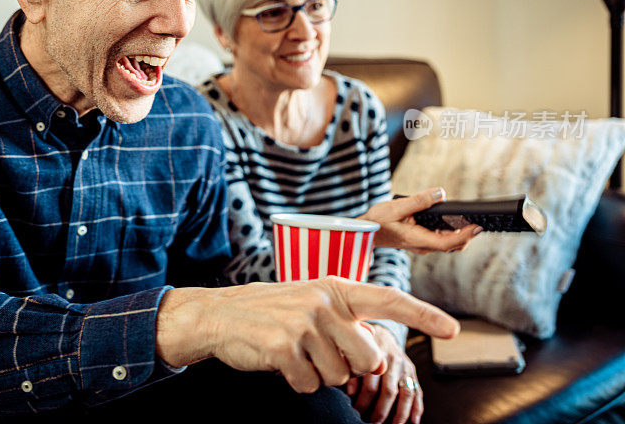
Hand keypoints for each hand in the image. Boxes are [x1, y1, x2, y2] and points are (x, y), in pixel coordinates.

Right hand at [156, 276, 458, 393]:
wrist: (221, 315)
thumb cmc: (272, 311)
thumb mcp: (312, 302)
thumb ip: (346, 321)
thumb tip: (378, 359)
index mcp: (334, 287)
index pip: (388, 299)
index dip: (423, 315)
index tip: (453, 329)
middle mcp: (323, 302)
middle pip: (368, 358)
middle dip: (350, 366)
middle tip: (320, 351)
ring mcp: (304, 324)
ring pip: (339, 377)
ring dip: (318, 373)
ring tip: (295, 351)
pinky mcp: (284, 347)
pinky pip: (310, 385)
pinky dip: (297, 382)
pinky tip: (280, 361)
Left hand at [346, 325, 422, 423]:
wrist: (382, 332)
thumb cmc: (364, 346)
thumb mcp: (355, 352)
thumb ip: (353, 371)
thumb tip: (350, 394)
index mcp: (375, 357)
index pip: (370, 386)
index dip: (363, 402)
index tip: (356, 412)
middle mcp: (392, 362)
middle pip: (389, 392)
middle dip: (380, 411)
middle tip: (372, 423)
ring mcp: (405, 367)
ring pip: (406, 393)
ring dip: (400, 414)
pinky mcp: (413, 371)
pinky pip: (418, 391)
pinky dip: (417, 408)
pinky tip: (414, 421)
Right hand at [361, 188, 481, 253]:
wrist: (364, 232)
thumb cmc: (377, 221)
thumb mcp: (397, 207)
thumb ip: (420, 201)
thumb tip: (440, 193)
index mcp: (417, 239)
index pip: (447, 243)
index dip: (465, 236)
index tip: (477, 227)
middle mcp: (422, 246)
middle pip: (451, 245)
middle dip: (466, 235)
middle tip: (477, 221)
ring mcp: (421, 245)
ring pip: (447, 244)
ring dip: (458, 233)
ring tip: (466, 219)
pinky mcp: (419, 241)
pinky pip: (439, 240)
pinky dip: (449, 232)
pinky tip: (451, 221)